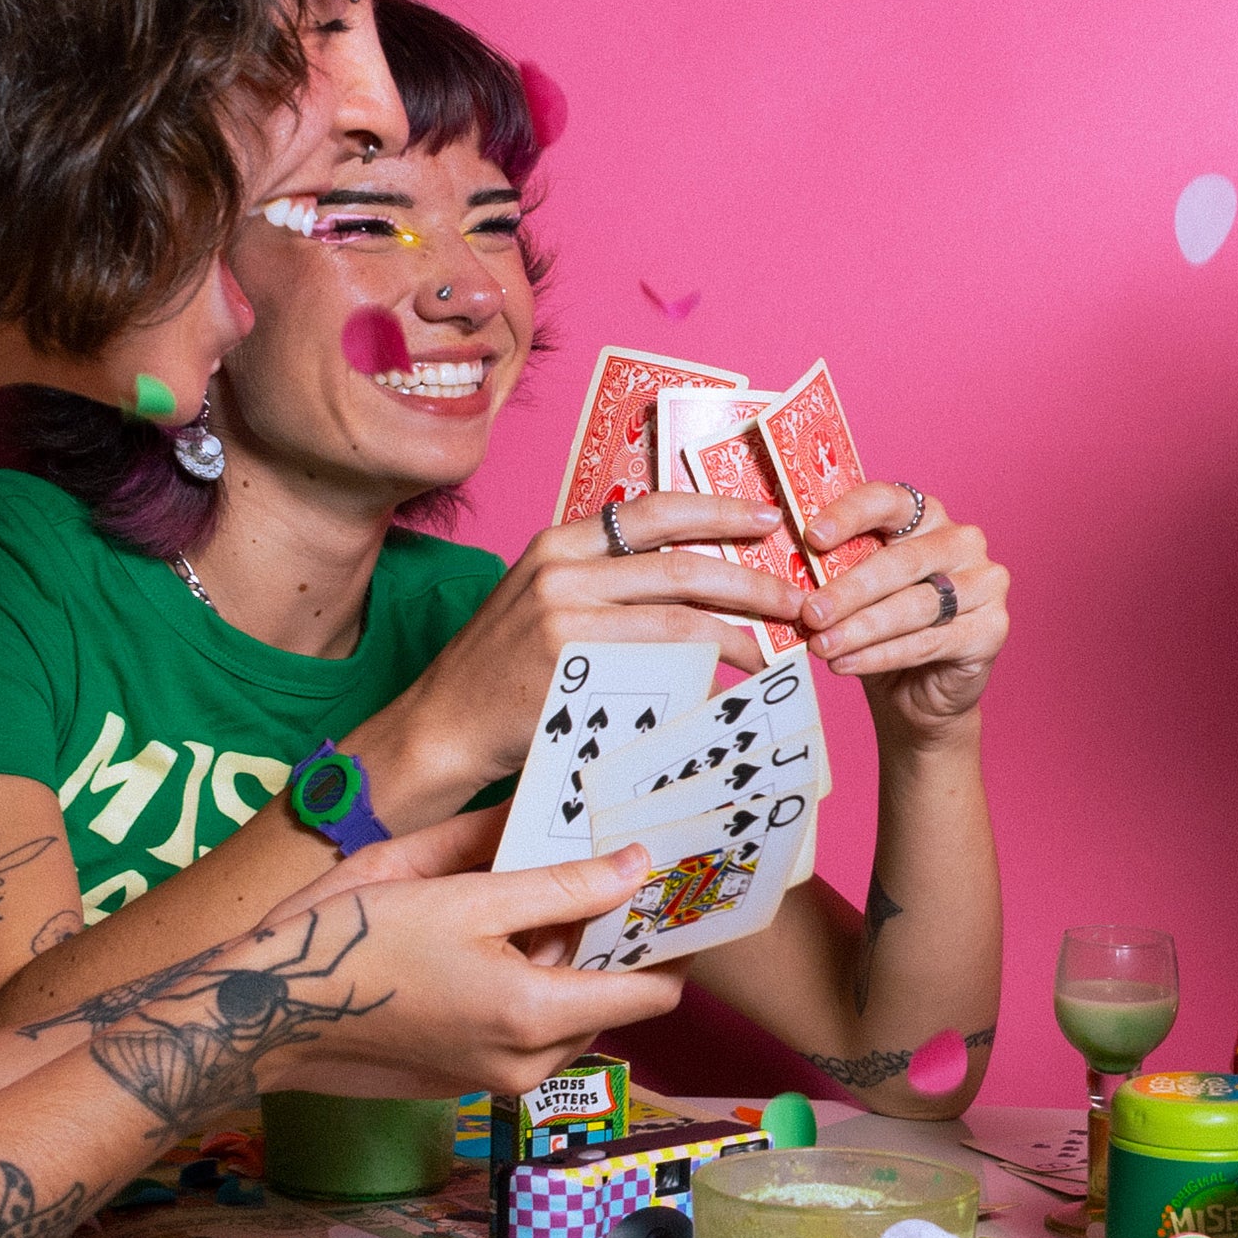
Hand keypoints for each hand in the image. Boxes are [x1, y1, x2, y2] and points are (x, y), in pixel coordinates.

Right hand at [264, 837, 685, 1095]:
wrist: (271, 1009)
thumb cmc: (359, 944)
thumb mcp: (466, 894)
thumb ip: (562, 886)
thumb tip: (636, 867)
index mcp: (536, 1015)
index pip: (654, 996)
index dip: (675, 947)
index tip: (678, 902)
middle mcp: (526, 1064)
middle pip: (612, 1005)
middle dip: (614, 948)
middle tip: (606, 883)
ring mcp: (493, 1080)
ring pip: (568, 1020)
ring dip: (567, 968)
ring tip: (536, 905)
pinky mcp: (464, 1081)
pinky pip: (527, 1035)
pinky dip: (530, 990)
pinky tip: (495, 943)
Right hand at [374, 493, 809, 807]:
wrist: (442, 727)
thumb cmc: (501, 673)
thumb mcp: (541, 601)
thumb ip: (602, 582)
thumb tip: (691, 580)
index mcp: (558, 541)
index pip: (654, 510)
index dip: (719, 510)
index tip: (768, 518)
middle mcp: (561, 566)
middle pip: (682, 562)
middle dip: (752, 580)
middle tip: (796, 598)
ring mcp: (564, 613)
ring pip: (681, 613)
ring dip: (742, 631)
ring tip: (775, 646)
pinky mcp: (570, 661)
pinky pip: (661, 660)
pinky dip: (706, 668)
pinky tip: (730, 679)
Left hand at [798, 482, 1006, 740]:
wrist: (917, 693)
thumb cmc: (879, 630)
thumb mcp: (854, 592)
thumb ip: (834, 569)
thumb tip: (784, 561)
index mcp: (926, 516)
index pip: (889, 500)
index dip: (849, 515)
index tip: (811, 538)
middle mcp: (963, 541)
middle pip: (900, 561)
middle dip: (848, 590)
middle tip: (809, 613)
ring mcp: (985, 583)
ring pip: (913, 605)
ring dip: (861, 628)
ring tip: (821, 646)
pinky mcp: (993, 628)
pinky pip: (928, 642)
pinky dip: (881, 655)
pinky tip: (846, 664)